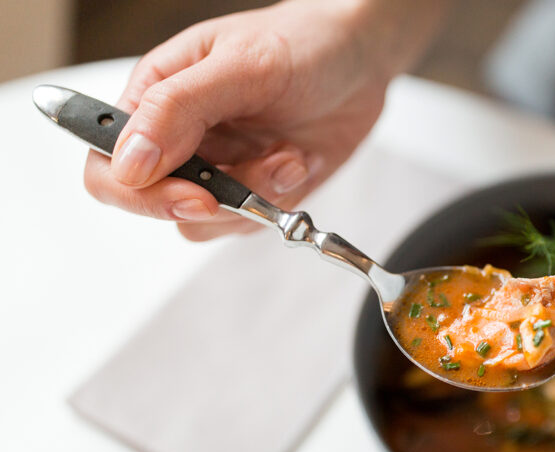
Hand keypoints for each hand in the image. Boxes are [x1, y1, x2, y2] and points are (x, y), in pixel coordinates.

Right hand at [82, 0, 442, 240]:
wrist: (361, 59)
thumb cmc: (301, 43)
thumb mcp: (240, 66)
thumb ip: (178, 110)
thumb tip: (129, 163)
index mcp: (154, 97)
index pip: (109, 165)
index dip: (142, 194)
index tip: (197, 196)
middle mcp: (178, 138)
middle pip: (156, 203)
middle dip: (215, 200)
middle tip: (260, 175)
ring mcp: (217, 168)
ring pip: (208, 221)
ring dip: (256, 197)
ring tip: (288, 155)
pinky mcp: (254, 188)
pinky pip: (249, 222)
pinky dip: (280, 200)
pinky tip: (299, 159)